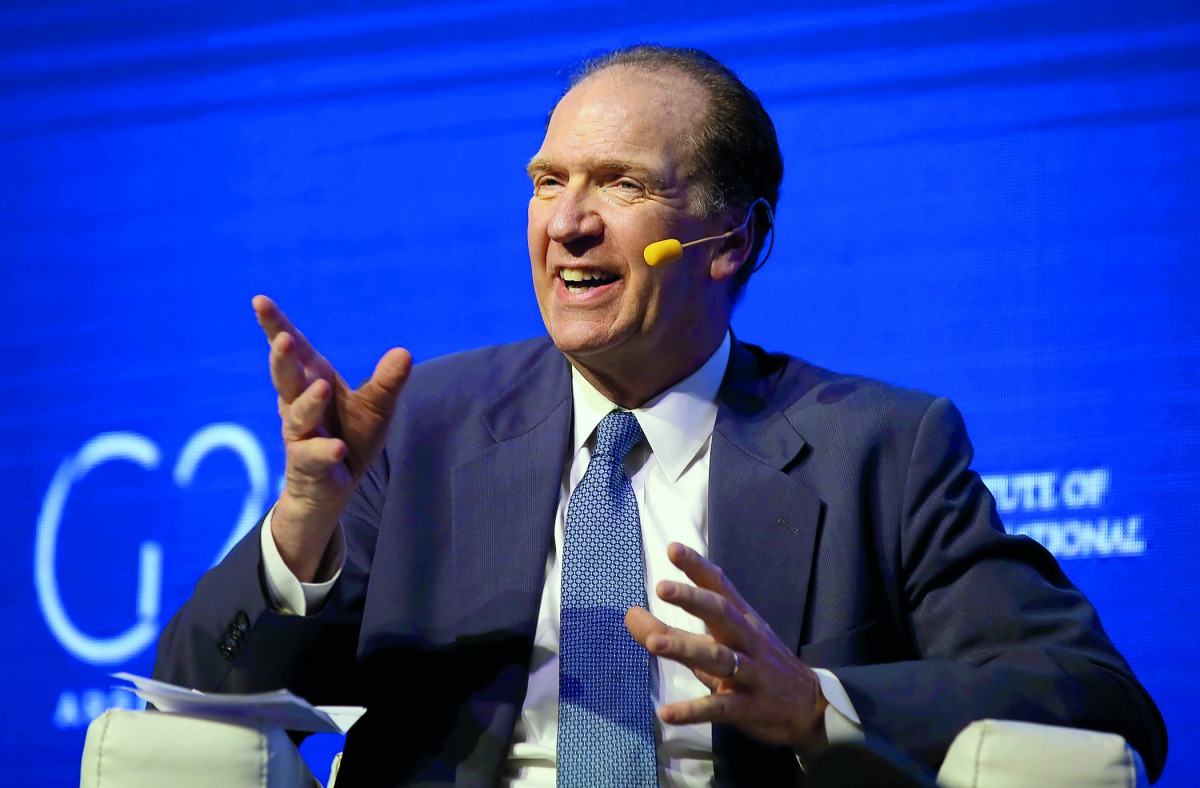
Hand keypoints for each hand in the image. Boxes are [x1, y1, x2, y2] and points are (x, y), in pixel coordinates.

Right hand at [253, 295, 411, 580]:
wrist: (334, 487)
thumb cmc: (350, 435)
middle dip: (282, 359)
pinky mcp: (308, 466)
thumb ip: (387, 382)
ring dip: (308, 402)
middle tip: (283, 339)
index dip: (275, 326)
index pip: (293, 351)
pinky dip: (325, 451)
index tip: (259, 300)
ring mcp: (300, 436)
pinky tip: (338, 448)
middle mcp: (299, 405)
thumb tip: (404, 352)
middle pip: (286, 379)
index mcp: (312, 382)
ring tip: (322, 387)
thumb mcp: (375, 407)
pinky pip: (314, 456)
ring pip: (297, 416)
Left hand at [625, 542, 827, 753]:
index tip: (673, 548)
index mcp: (742, 620)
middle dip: (693, 599)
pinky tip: (666, 713)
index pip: (720, 587)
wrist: (811, 708)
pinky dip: (693, 711)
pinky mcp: (750, 707)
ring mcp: (752, 674)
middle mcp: (748, 641)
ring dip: (685, 648)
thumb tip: (630, 614)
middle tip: (661, 587)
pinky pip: (719, 707)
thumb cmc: (758, 666)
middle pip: (722, 614)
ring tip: (653, 643)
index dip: (698, 567)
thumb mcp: (720, 645)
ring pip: (718, 657)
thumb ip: (676, 631)